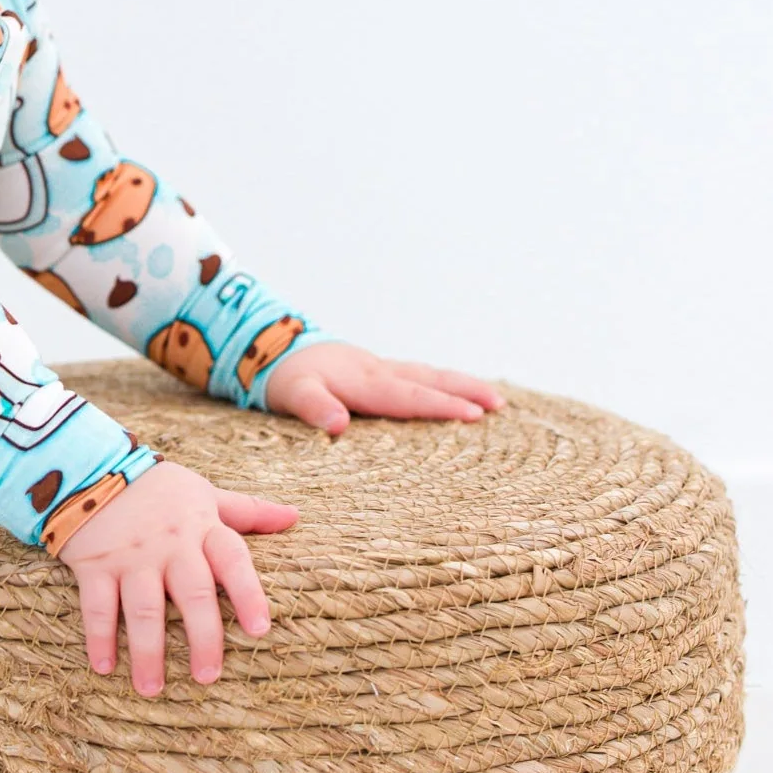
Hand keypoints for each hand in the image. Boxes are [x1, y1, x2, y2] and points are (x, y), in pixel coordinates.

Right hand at [60, 460, 298, 695]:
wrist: (91, 468)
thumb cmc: (157, 489)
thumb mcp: (204, 494)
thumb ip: (247, 512)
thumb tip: (295, 517)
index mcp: (201, 527)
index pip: (233, 559)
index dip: (248, 593)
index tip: (260, 630)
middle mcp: (170, 544)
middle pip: (192, 594)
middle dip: (203, 638)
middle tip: (208, 677)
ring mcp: (131, 556)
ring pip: (143, 609)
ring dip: (148, 652)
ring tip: (152, 689)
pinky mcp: (95, 564)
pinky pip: (97, 605)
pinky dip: (99, 637)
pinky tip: (104, 667)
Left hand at [263, 342, 503, 437]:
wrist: (272, 346)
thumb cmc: (283, 377)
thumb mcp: (292, 394)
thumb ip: (314, 408)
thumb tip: (338, 426)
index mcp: (363, 381)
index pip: (408, 397)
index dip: (441, 406)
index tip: (474, 414)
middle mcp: (377, 372)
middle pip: (428, 381)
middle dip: (465, 392)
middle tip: (500, 405)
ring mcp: (379, 369)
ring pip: (427, 376)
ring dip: (459, 385)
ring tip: (493, 398)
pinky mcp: (375, 371)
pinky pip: (416, 376)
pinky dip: (440, 382)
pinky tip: (452, 390)